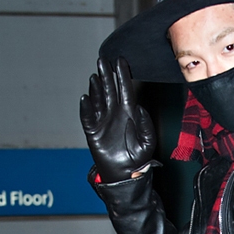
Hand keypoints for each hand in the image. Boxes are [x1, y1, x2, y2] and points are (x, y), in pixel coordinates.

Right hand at [80, 57, 155, 182]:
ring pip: (98, 100)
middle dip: (107, 75)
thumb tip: (140, 109)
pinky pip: (88, 117)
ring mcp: (103, 121)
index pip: (125, 91)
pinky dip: (86, 108)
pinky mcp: (93, 131)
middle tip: (103, 60)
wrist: (124, 173)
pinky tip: (85, 98)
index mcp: (129, 114)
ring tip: (95, 75)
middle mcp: (115, 114)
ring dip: (96, 88)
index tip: (120, 62)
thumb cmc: (138, 158)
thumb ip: (146, 125)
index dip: (122, 76)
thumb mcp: (147, 142)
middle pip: (110, 90)